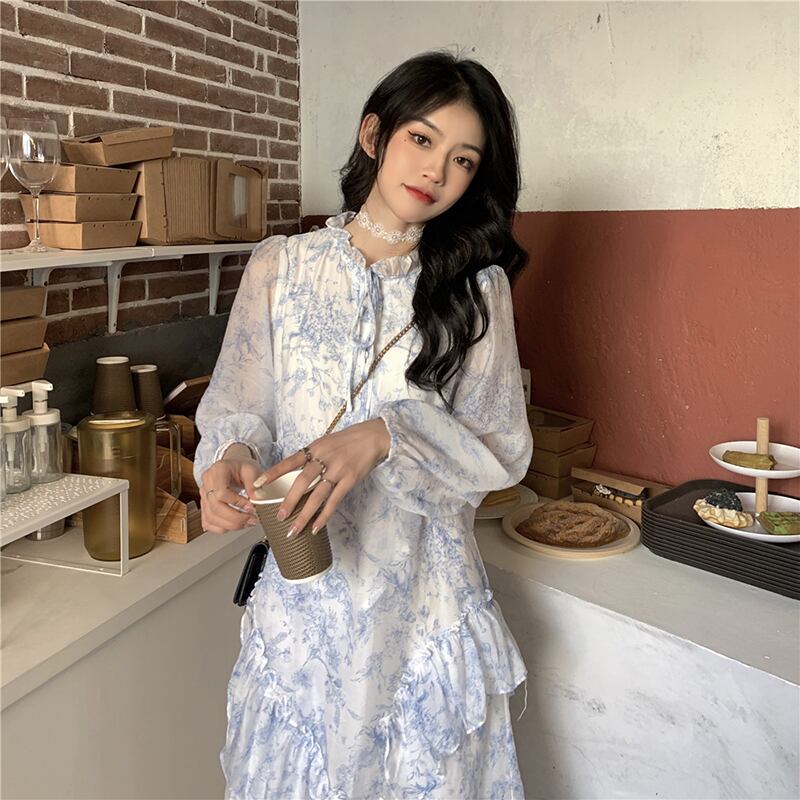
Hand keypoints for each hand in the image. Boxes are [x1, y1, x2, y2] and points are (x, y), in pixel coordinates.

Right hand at [199, 458, 260, 533]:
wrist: (232, 469)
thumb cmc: (240, 469)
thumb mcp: (251, 469)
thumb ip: (254, 483)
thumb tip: (257, 497)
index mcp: (217, 471)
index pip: (221, 492)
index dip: (236, 502)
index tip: (250, 506)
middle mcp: (207, 484)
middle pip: (215, 507)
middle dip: (236, 518)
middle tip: (252, 520)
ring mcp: (203, 497)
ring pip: (211, 518)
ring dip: (231, 525)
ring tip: (247, 523)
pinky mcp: (204, 507)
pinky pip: (208, 523)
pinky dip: (222, 528)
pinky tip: (235, 525)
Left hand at [252, 419, 390, 537]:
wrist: (373, 437)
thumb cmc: (348, 441)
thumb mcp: (326, 442)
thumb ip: (311, 456)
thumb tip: (294, 472)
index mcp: (315, 448)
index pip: (290, 461)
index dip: (273, 473)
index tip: (257, 484)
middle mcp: (324, 458)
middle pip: (302, 481)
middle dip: (289, 501)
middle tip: (279, 517)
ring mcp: (338, 470)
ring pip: (317, 496)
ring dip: (305, 515)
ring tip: (294, 530)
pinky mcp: (350, 480)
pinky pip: (334, 501)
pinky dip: (324, 516)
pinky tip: (316, 527)